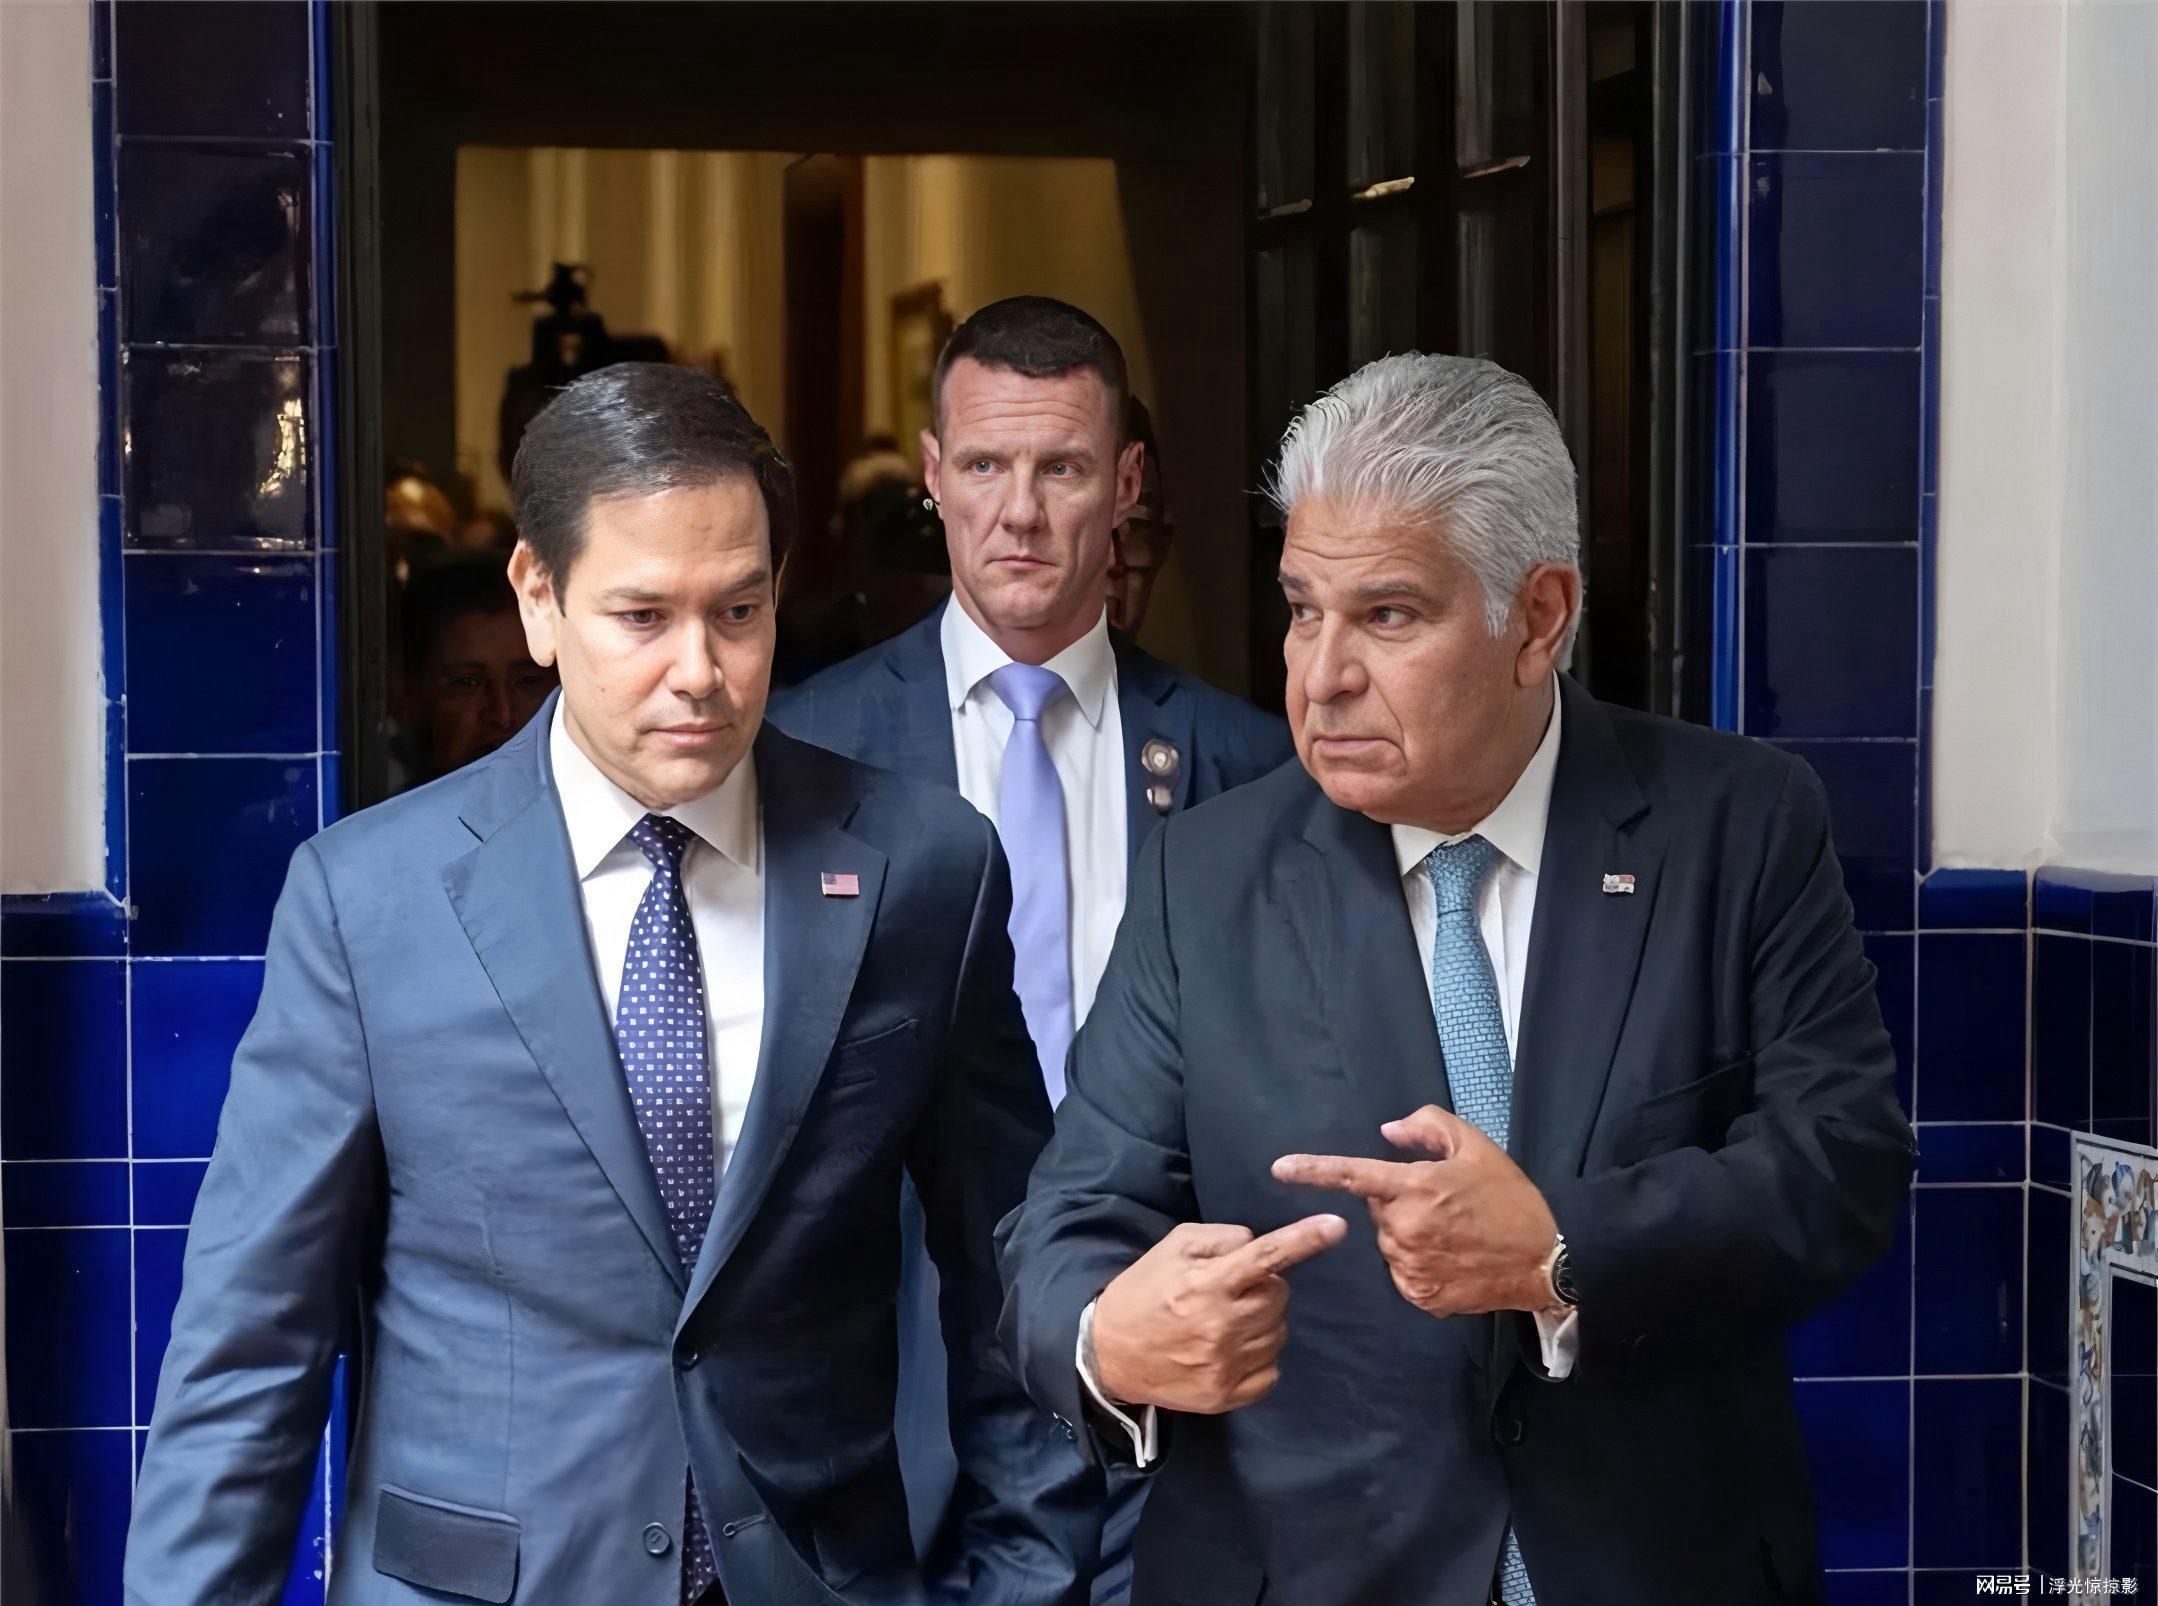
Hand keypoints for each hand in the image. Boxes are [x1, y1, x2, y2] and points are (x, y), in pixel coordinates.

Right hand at [1091, 1215, 1346, 1414]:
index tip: (1336, 1225)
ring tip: (1227, 1319)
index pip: (1265, 1257)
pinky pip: (1272, 1369)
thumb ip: (1220, 1239)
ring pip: (1279, 1332)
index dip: (1304, 1239)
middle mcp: (1220, 1326)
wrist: (1108, 1353)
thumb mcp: (1172, 1248)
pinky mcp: (1227, 1395)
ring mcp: (1226, 1365)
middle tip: (1234, 1289)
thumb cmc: (1144, 1291)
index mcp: (1206, 1284)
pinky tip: (1231, 1348)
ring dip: (1263, 1320)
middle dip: (1266, 1286)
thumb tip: (1257, 1244)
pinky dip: (1260, 1355)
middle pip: (1280, 1296)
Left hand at [1272, 1105, 1558, 1318]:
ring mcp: (1410, 1265)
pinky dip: (1419, 1264)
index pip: (1353, 1175)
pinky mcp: (1420, 1295)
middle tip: (1443, 1205)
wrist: (1544, 1260)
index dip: (1313, 1170)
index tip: (1280, 1167)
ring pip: (1390, 1243)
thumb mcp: (1475, 1146)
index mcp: (1415, 1187)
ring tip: (1453, 1234)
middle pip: (1378, 1211)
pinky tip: (1452, 1259)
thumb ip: (1427, 1127)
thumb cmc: (1510, 1198)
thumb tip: (1388, 1132)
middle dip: (1399, 1204)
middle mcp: (1405, 1228)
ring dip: (1409, 1235)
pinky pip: (1404, 1272)